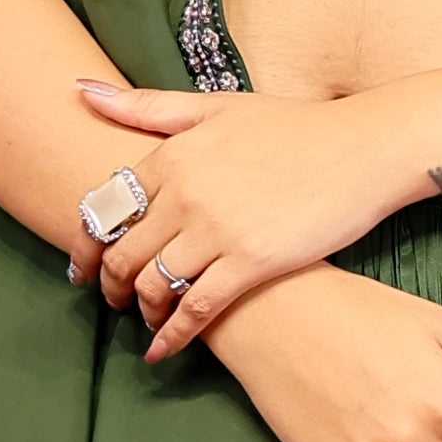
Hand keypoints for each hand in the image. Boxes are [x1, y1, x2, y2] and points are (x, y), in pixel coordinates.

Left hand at [69, 81, 403, 356]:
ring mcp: (217, 229)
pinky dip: (173, 335)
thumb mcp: (216, 107)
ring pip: (153, 285)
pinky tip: (163, 351)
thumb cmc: (293, 127)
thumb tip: (80, 90)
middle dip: (110, 286)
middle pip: (122, 252)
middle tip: (113, 303)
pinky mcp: (250, 261)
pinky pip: (196, 309)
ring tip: (147, 322)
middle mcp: (185, 192)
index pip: (105, 208)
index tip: (84, 269)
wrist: (361, 149)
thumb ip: (148, 106)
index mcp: (172, 154)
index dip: (87, 246)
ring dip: (142, 312)